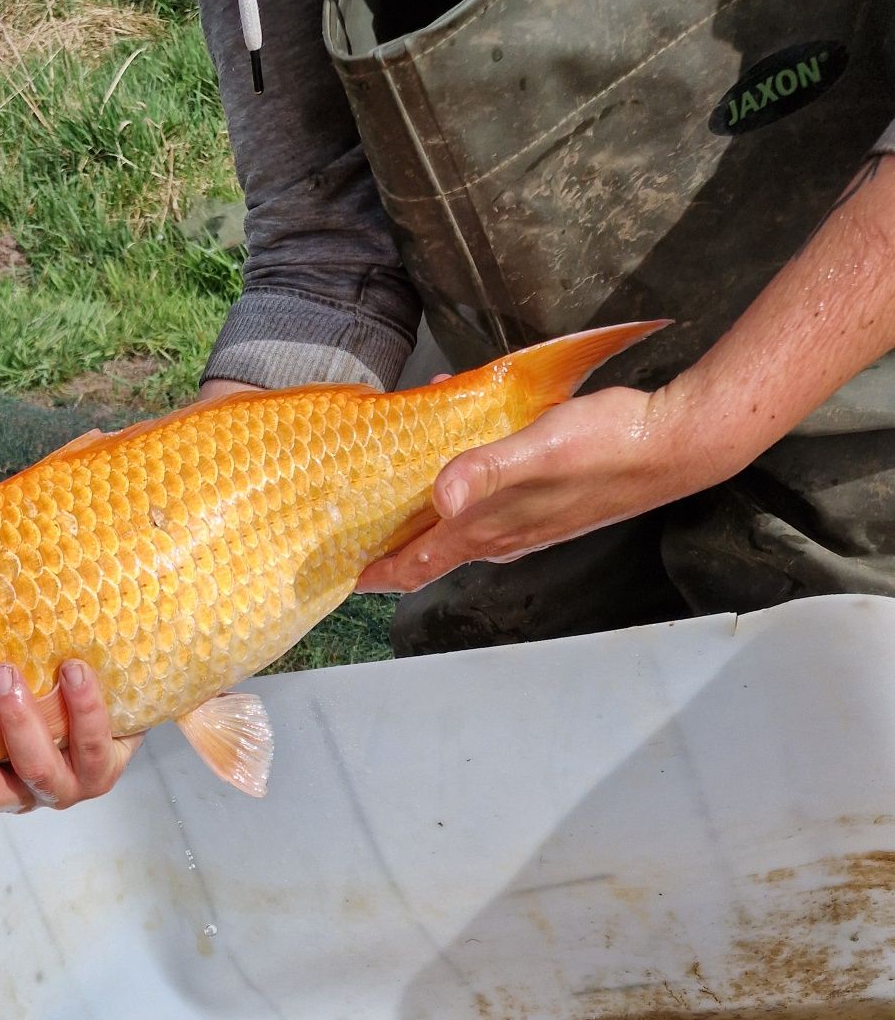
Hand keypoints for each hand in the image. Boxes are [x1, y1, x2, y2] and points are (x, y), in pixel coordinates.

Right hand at [0, 660, 140, 815]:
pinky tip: (73, 669)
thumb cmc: (35, 679)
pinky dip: (83, 709)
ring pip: (35, 772)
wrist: (113, 692)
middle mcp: (14, 790)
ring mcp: (59, 787)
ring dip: (17, 724)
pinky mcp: (102, 773)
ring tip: (3, 673)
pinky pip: (93, 748)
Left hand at [354, 385, 748, 592]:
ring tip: (395, 498)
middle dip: (394, 549)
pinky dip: (462, 487)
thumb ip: (486, 471)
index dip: (381, 572)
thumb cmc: (609, 443)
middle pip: (434, 553)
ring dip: (425, 521)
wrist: (675, 443)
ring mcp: (529, 522)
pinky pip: (490, 502)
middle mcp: (506, 534)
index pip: (421, 563)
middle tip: (356, 537)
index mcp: (492, 527)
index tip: (344, 576)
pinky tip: (462, 452)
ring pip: (461, 530)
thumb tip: (440, 498)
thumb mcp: (539, 447)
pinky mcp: (548, 501)